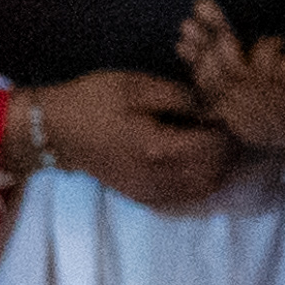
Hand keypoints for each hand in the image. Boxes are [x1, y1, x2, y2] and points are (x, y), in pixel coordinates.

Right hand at [33, 70, 238, 215]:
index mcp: (160, 147)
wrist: (56, 131)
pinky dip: (200, 181)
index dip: (228, 128)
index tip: (226, 109)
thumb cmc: (95, 101)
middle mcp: (161, 177)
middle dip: (228, 150)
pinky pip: (186, 196)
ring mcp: (152, 192)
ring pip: (205, 189)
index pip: (216, 146)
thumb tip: (212, 106)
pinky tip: (194, 160)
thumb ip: (180, 96)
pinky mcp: (144, 198)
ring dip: (217, 168)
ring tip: (211, 142)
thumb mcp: (137, 86)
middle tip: (224, 125)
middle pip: (216, 172)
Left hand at [171, 2, 284, 169]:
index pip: (274, 74)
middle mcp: (275, 112)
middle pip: (236, 77)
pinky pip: (212, 101)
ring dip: (200, 56)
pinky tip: (185, 50)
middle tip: (201, 10)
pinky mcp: (239, 126)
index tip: (277, 40)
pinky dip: (197, 75)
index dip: (267, 54)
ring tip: (187, 27)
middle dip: (217, 42)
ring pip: (218, 90)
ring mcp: (254, 122)